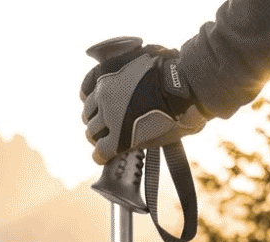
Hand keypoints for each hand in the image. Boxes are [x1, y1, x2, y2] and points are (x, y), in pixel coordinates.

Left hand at [80, 44, 207, 165]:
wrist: (184, 86)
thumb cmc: (172, 71)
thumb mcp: (141, 57)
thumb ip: (128, 68)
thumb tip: (126, 68)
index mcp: (106, 74)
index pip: (86, 93)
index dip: (93, 104)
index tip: (100, 109)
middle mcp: (103, 94)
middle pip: (88, 115)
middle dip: (97, 122)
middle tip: (106, 129)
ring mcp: (110, 116)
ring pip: (92, 133)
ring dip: (99, 138)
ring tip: (109, 142)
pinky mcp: (119, 137)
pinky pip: (101, 152)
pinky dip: (101, 156)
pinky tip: (107, 157)